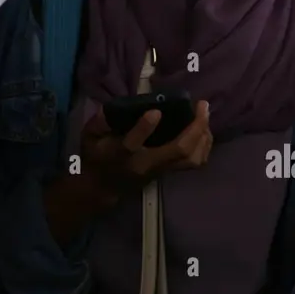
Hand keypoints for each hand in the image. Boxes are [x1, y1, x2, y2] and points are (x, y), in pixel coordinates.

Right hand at [81, 101, 211, 197]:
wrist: (102, 188)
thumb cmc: (96, 157)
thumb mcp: (90, 137)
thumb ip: (100, 122)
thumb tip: (114, 107)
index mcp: (120, 154)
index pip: (132, 144)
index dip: (144, 127)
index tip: (156, 111)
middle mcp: (145, 164)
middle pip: (178, 151)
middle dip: (195, 127)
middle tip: (201, 105)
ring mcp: (161, 170)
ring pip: (192, 159)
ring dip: (203, 136)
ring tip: (204, 115)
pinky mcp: (169, 172)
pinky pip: (194, 162)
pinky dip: (204, 145)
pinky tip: (204, 130)